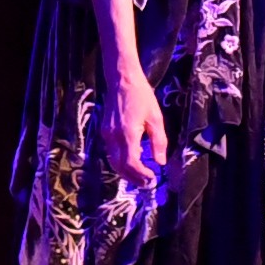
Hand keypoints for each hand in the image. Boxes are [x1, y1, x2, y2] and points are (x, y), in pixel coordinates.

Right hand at [97, 63, 165, 191]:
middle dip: (133, 178)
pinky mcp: (105, 131)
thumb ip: (158, 142)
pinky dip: (121, 161)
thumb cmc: (141, 96)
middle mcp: (114, 136)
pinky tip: (133, 160)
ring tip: (140, 177)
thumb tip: (160, 162)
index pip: (131, 163)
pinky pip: (111, 152)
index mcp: (128, 133)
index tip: (152, 178)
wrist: (121, 80)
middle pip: (120, 166)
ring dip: (126, 172)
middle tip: (146, 183)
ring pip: (113, 161)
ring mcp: (107, 134)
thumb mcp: (156, 118)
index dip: (141, 174)